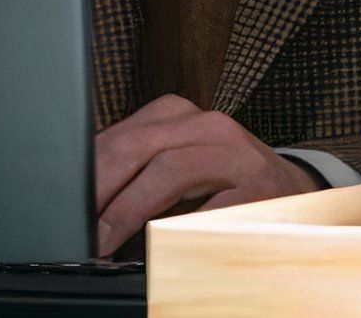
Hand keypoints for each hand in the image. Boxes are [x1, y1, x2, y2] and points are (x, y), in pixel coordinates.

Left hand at [91, 94, 318, 255]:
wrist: (294, 191)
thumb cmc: (225, 180)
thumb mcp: (181, 162)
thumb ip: (140, 169)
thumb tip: (86, 195)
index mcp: (181, 116)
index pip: (121, 136)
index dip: (89, 169)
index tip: (66, 200)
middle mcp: (207, 126)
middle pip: (138, 148)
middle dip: (101, 190)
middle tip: (78, 226)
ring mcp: (236, 154)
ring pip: (169, 172)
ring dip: (129, 209)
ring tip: (105, 238)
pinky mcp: (259, 188)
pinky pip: (212, 206)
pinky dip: (182, 225)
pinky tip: (158, 244)